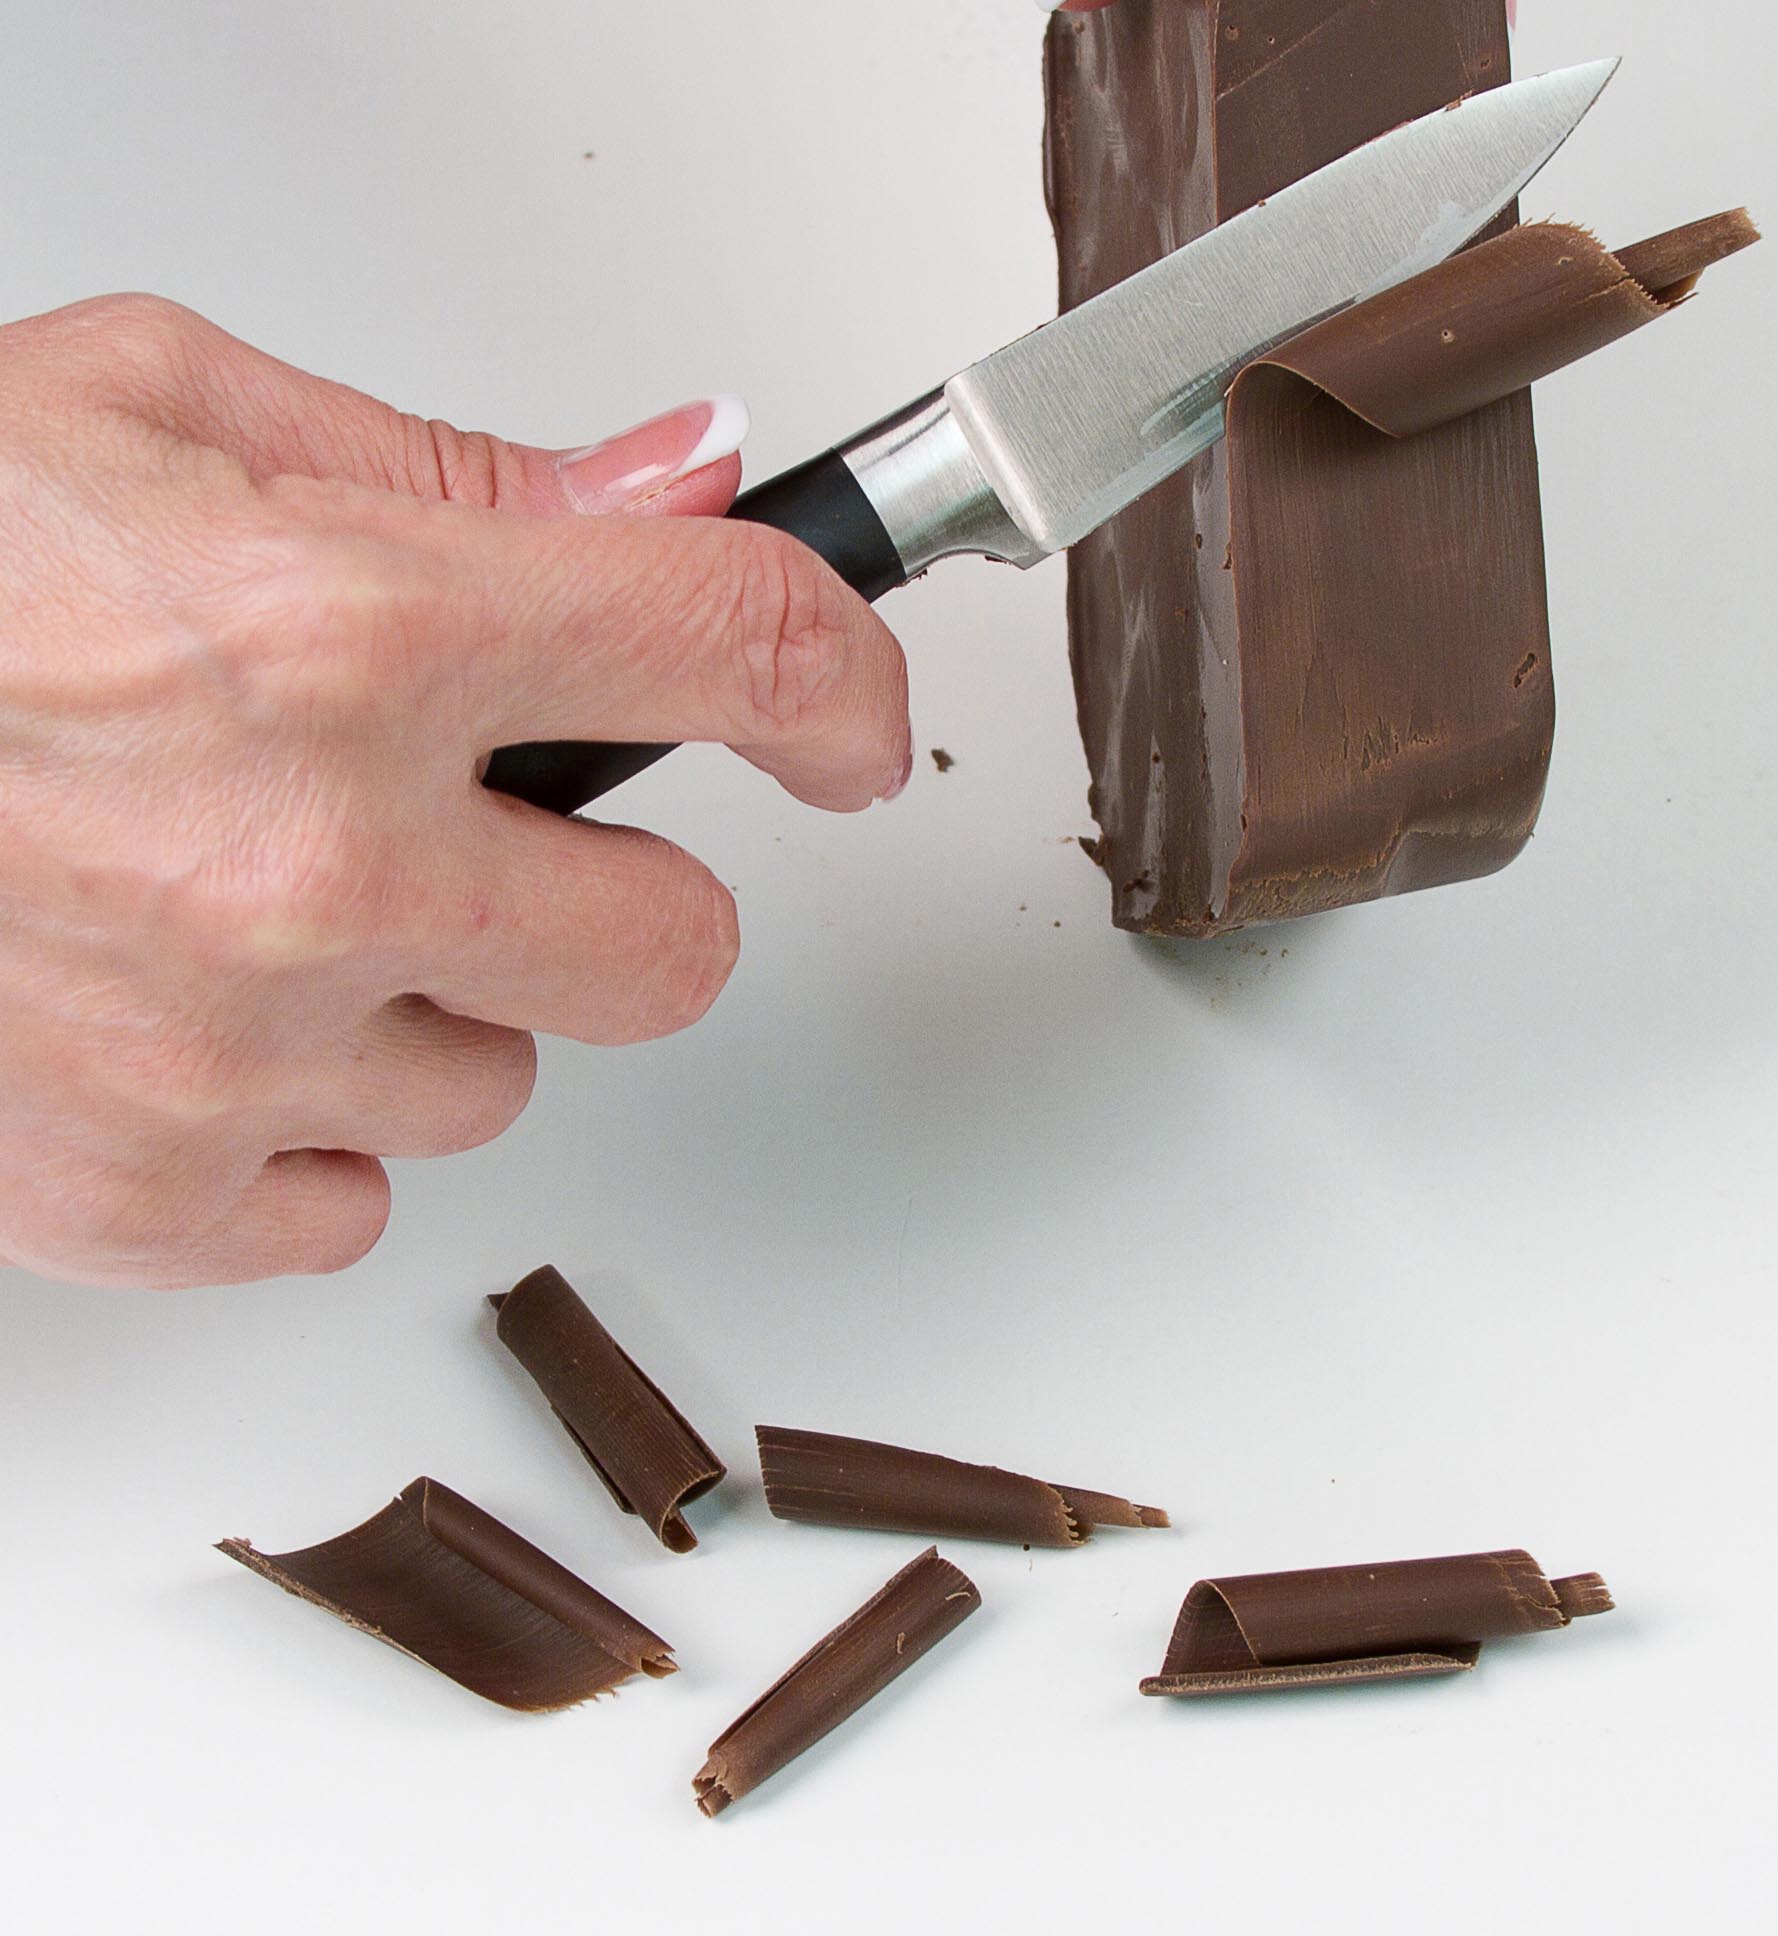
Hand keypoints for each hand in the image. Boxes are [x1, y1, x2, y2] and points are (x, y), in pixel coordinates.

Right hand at [0, 295, 910, 1287]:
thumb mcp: (164, 415)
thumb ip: (461, 474)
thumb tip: (677, 480)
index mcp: (347, 626)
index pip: (735, 650)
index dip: (840, 685)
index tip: (851, 726)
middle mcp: (308, 859)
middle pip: (675, 949)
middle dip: (618, 889)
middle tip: (495, 830)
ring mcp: (228, 1058)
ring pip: (510, 1081)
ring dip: (437, 999)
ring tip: (266, 902)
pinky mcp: (142, 1197)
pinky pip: (361, 1201)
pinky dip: (313, 1125)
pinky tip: (197, 1016)